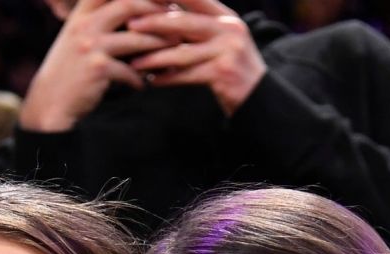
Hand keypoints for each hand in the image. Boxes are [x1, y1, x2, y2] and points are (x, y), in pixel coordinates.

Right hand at [20, 0, 172, 132]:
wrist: (49, 102)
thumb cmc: (70, 70)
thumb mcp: (79, 36)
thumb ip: (99, 19)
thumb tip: (135, 12)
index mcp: (82, 12)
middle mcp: (85, 24)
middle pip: (129, 4)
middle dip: (156, 11)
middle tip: (177, 20)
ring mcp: (90, 45)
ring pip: (135, 38)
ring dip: (158, 45)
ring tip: (174, 50)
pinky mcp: (97, 69)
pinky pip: (129, 70)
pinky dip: (140, 78)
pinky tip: (146, 84)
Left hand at [128, 0, 266, 115]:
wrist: (260, 99)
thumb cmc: (233, 69)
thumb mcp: (222, 41)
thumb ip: (200, 28)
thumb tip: (164, 17)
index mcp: (226, 17)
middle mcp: (228, 29)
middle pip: (184, 22)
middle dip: (154, 23)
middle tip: (130, 25)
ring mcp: (227, 50)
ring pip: (182, 52)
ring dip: (155, 58)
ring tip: (134, 62)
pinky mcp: (223, 73)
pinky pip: (187, 75)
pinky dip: (168, 79)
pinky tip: (152, 81)